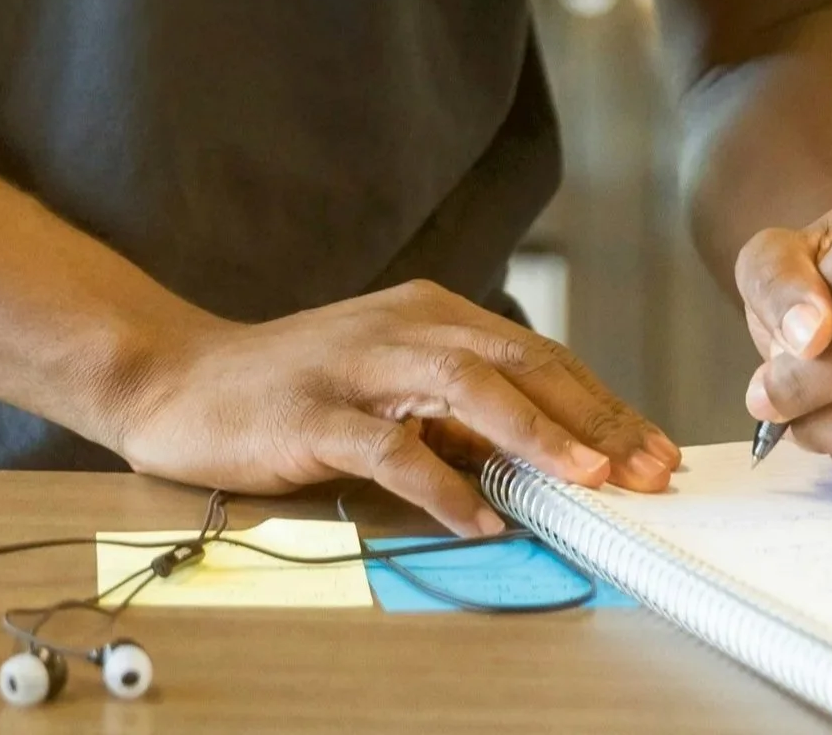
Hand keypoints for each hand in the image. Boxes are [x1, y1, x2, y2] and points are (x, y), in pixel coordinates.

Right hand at [103, 280, 678, 536]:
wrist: (179, 378)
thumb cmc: (290, 387)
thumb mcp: (387, 383)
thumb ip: (457, 410)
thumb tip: (545, 457)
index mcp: (426, 312)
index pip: (535, 353)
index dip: (600, 403)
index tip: (651, 451)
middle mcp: (399, 326)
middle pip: (517, 361)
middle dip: (591, 418)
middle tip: (644, 470)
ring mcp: (356, 366)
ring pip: (464, 387)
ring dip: (532, 433)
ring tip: (585, 479)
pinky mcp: (314, 412)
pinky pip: (390, 447)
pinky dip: (442, 484)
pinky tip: (478, 518)